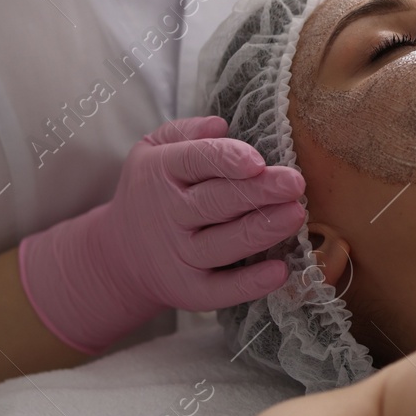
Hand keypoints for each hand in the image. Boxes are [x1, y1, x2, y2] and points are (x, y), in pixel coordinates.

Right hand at [18, 116, 304, 353]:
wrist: (120, 254)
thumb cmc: (153, 191)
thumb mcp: (154, 150)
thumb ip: (186, 132)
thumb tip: (221, 125)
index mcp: (161, 172)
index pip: (194, 162)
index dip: (226, 160)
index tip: (257, 160)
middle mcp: (168, 215)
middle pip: (216, 203)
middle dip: (258, 192)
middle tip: (295, 183)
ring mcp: (178, 255)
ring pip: (223, 244)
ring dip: (261, 231)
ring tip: (296, 215)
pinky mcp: (189, 290)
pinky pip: (222, 290)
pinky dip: (251, 283)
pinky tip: (281, 270)